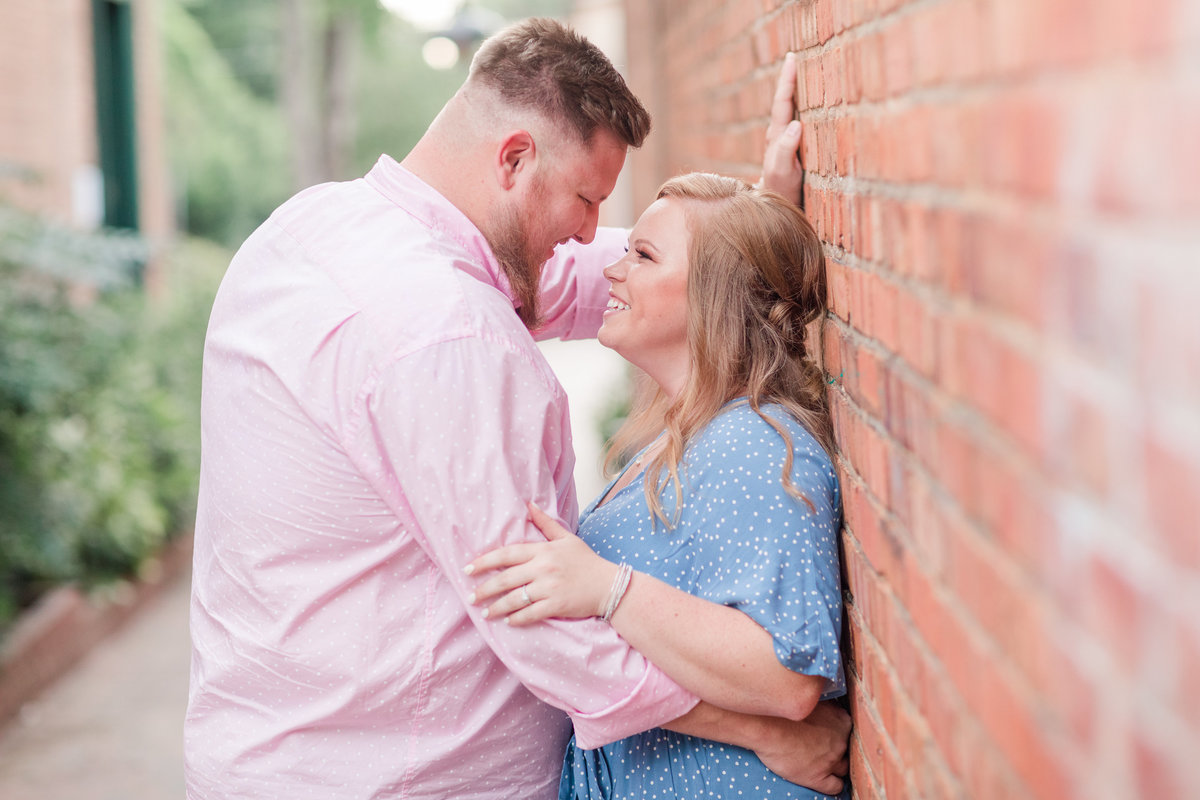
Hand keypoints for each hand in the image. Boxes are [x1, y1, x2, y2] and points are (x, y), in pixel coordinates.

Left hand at [465, 503, 618, 624]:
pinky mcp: (556, 605)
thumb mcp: (567, 538)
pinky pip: (530, 614)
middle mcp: (543, 568)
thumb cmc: (587, 561)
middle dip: (485, 589)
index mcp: (543, 550)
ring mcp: (549, 588)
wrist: (609, 585)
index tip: (468, 568)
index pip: (507, 554)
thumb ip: (545, 523)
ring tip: (485, 612)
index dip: (485, 561)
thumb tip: (529, 504)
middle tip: (470, 596)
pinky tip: (508, 621)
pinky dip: (517, 619)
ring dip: (497, 607)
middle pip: (506, 579)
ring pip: (515, 599)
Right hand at [753, 701, 850, 793]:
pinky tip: (822, 779)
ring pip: (844, 767)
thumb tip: (820, 699)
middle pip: (846, 748)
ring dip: (835, 766)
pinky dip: (832, 784)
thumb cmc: (783, 708)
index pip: (847, 729)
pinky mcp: (819, 777)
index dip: (836, 732)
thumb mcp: (808, 699)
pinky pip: (835, 787)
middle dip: (835, 748)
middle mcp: (841, 741)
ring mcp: (832, 761)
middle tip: (820, 746)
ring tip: (821, 762)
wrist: (767, 726)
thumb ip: (821, 703)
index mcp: (841, 720)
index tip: (824, 732)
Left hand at [758, 51, 804, 205]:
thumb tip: (796, 124)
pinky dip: (802, 106)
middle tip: (794, 57)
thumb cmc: (780, 190)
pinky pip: (797, 119)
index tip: (792, 59)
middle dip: (790, 79)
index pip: (783, 102)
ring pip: (790, 109)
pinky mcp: (793, 147)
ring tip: (801, 72)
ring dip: (795, 91)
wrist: (776, 205)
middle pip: (785, 101)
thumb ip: (786, 150)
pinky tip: (808, 102)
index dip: (788, 80)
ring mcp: (786, 140)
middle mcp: (780, 134)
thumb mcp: (784, 172)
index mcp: (778, 135)